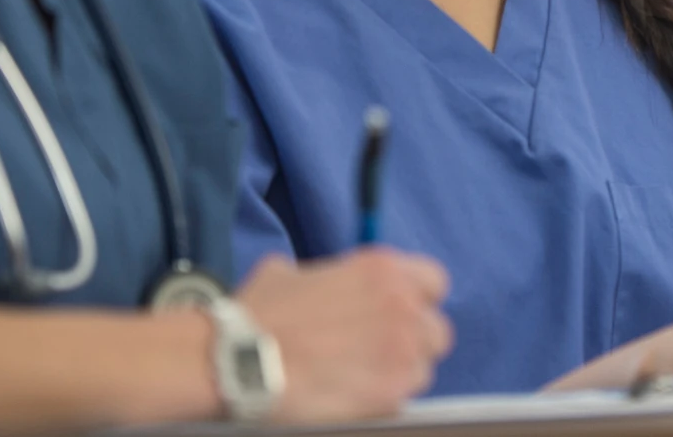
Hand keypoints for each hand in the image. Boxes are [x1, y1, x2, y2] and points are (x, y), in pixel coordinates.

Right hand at [238, 249, 451, 421]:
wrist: (237, 360)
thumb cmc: (256, 317)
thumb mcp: (291, 274)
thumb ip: (326, 277)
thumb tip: (322, 286)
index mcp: (382, 268)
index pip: (434, 283)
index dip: (416, 302)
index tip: (397, 317)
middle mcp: (402, 304)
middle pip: (436, 331)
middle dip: (413, 344)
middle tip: (378, 356)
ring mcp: (402, 350)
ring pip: (423, 370)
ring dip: (398, 376)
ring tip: (359, 382)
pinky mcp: (392, 393)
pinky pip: (404, 401)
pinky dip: (383, 403)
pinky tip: (351, 401)